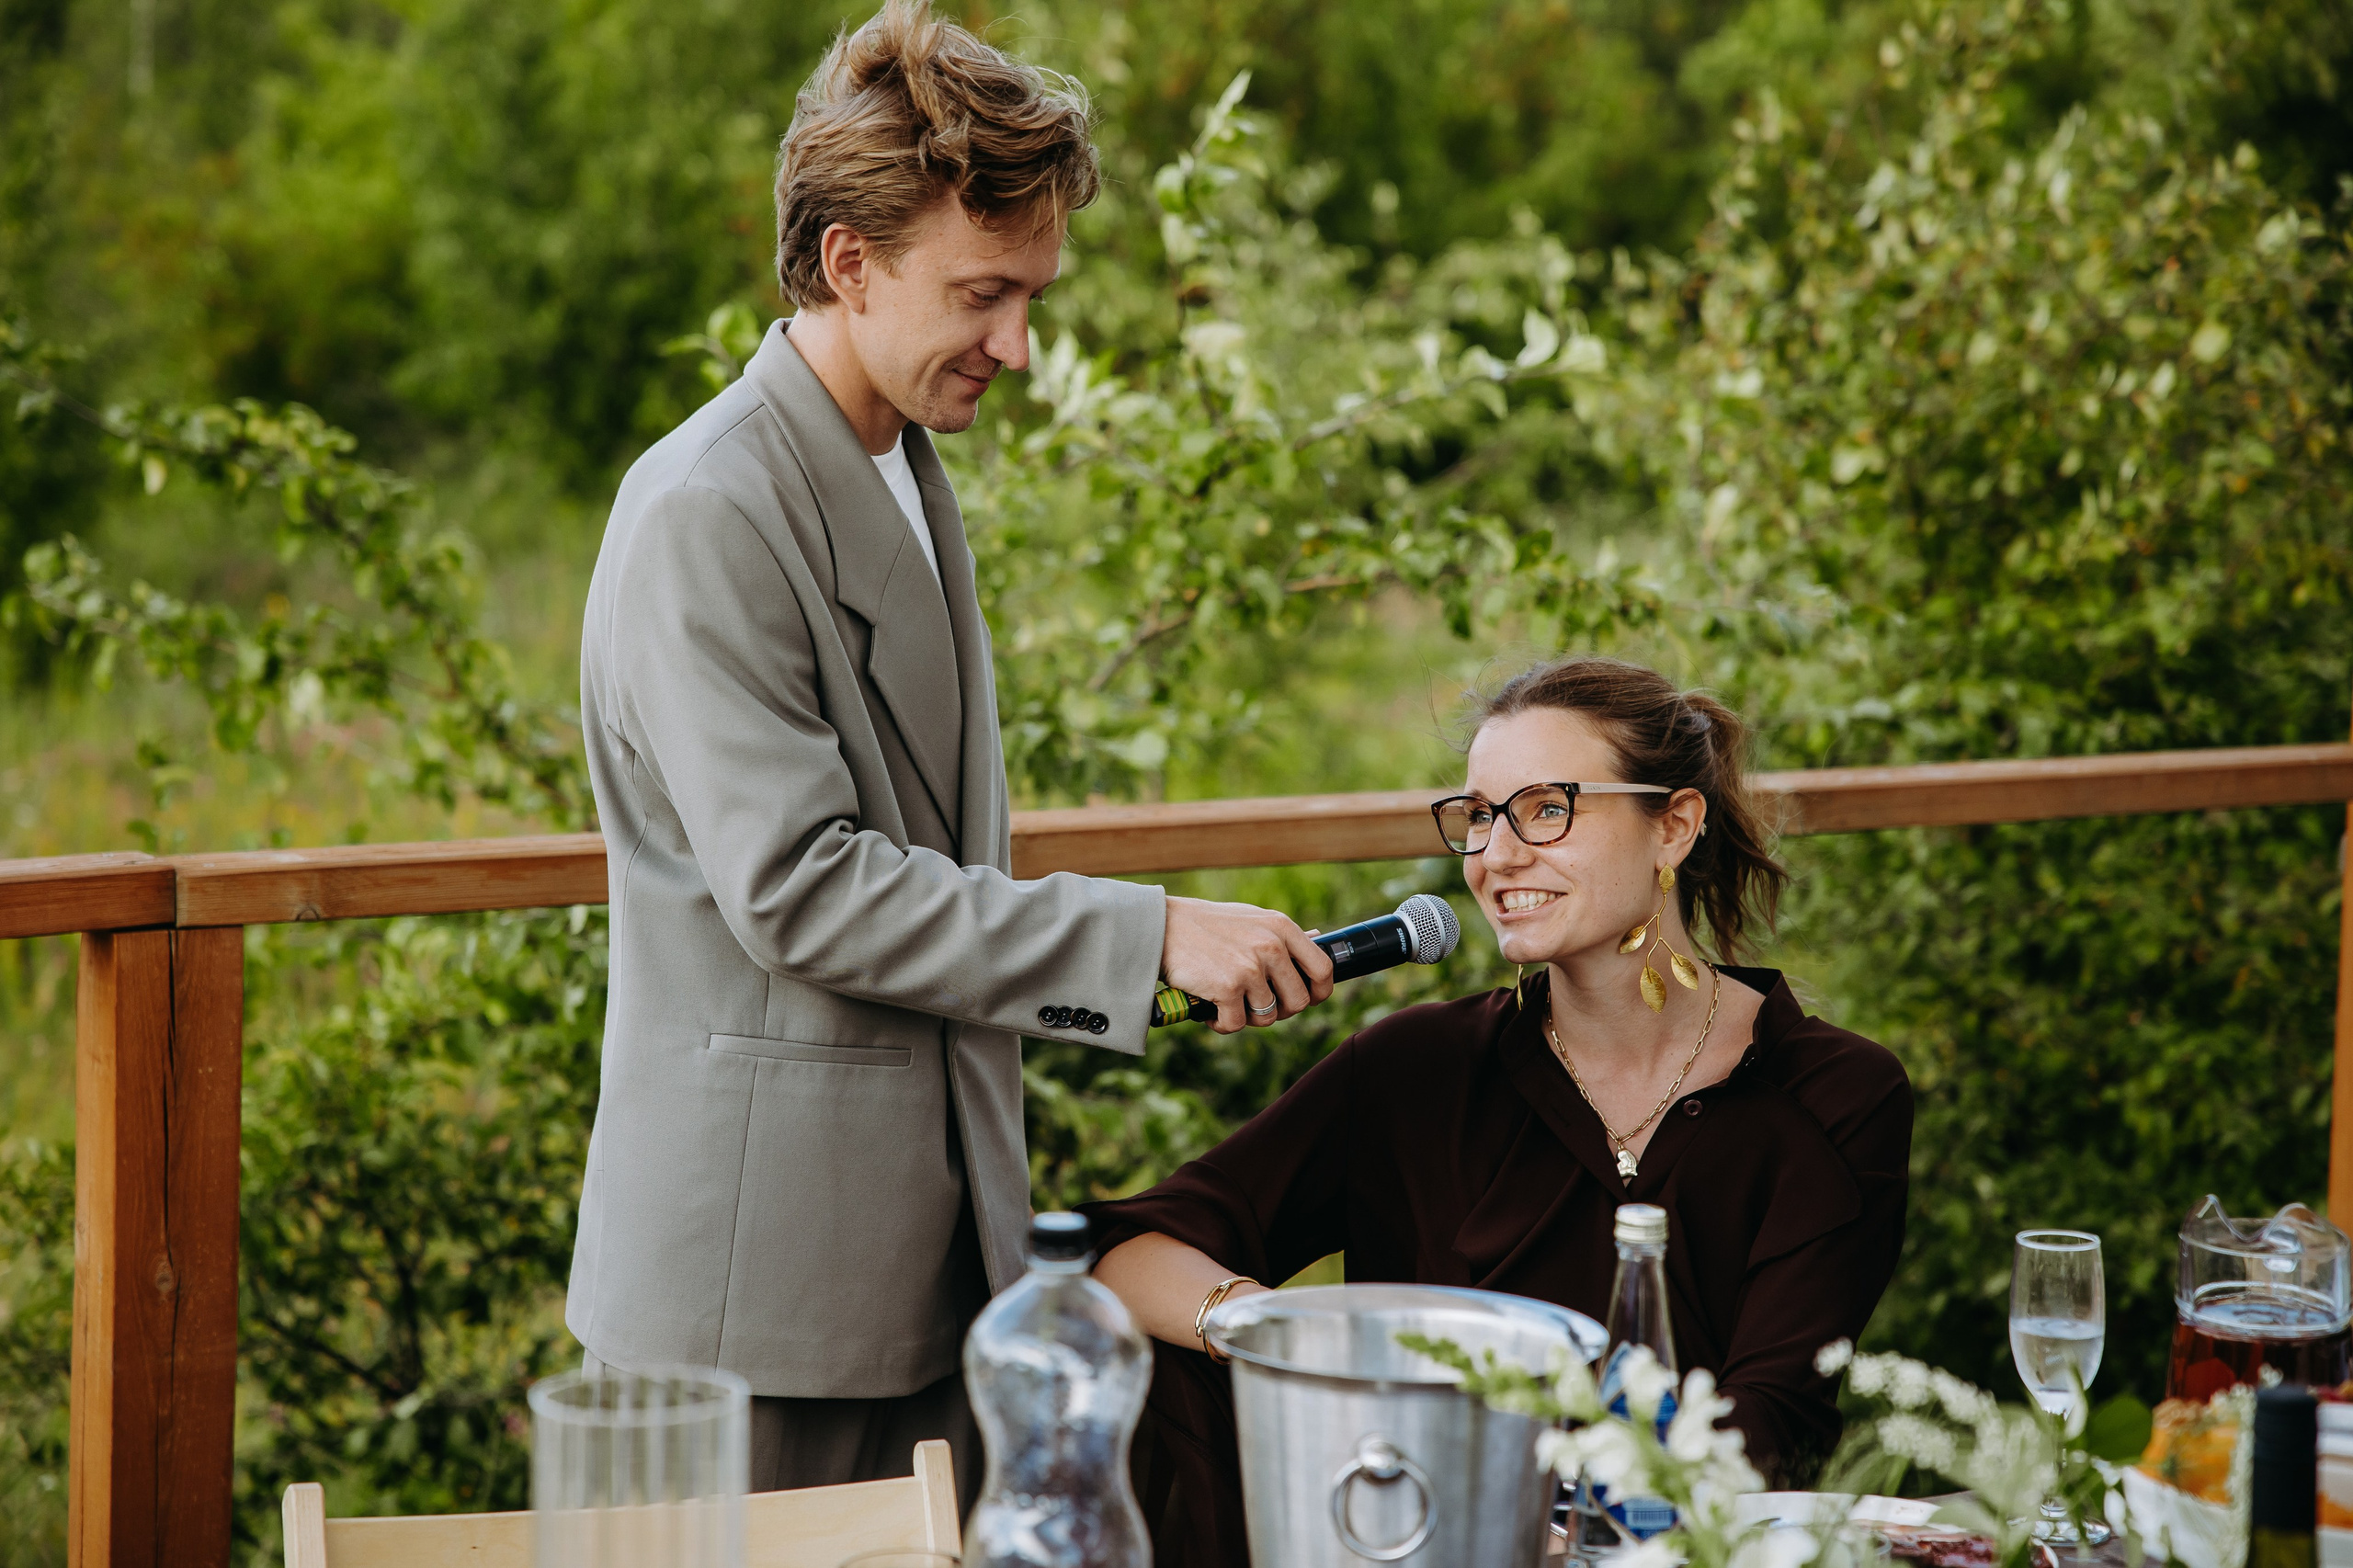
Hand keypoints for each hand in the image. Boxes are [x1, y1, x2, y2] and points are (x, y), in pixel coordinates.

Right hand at [1159, 895, 1333, 1032]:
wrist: (1161, 926)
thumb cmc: (1206, 925)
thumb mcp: (1252, 919)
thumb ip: (1282, 935)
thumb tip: (1317, 944)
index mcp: (1282, 928)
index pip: (1323, 970)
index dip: (1318, 992)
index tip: (1304, 999)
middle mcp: (1271, 946)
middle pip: (1299, 1002)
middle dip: (1279, 1011)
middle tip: (1255, 1005)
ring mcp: (1250, 967)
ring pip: (1267, 1018)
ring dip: (1246, 1018)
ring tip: (1227, 1003)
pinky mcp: (1228, 987)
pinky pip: (1236, 1025)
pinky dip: (1222, 1024)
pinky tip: (1210, 1010)